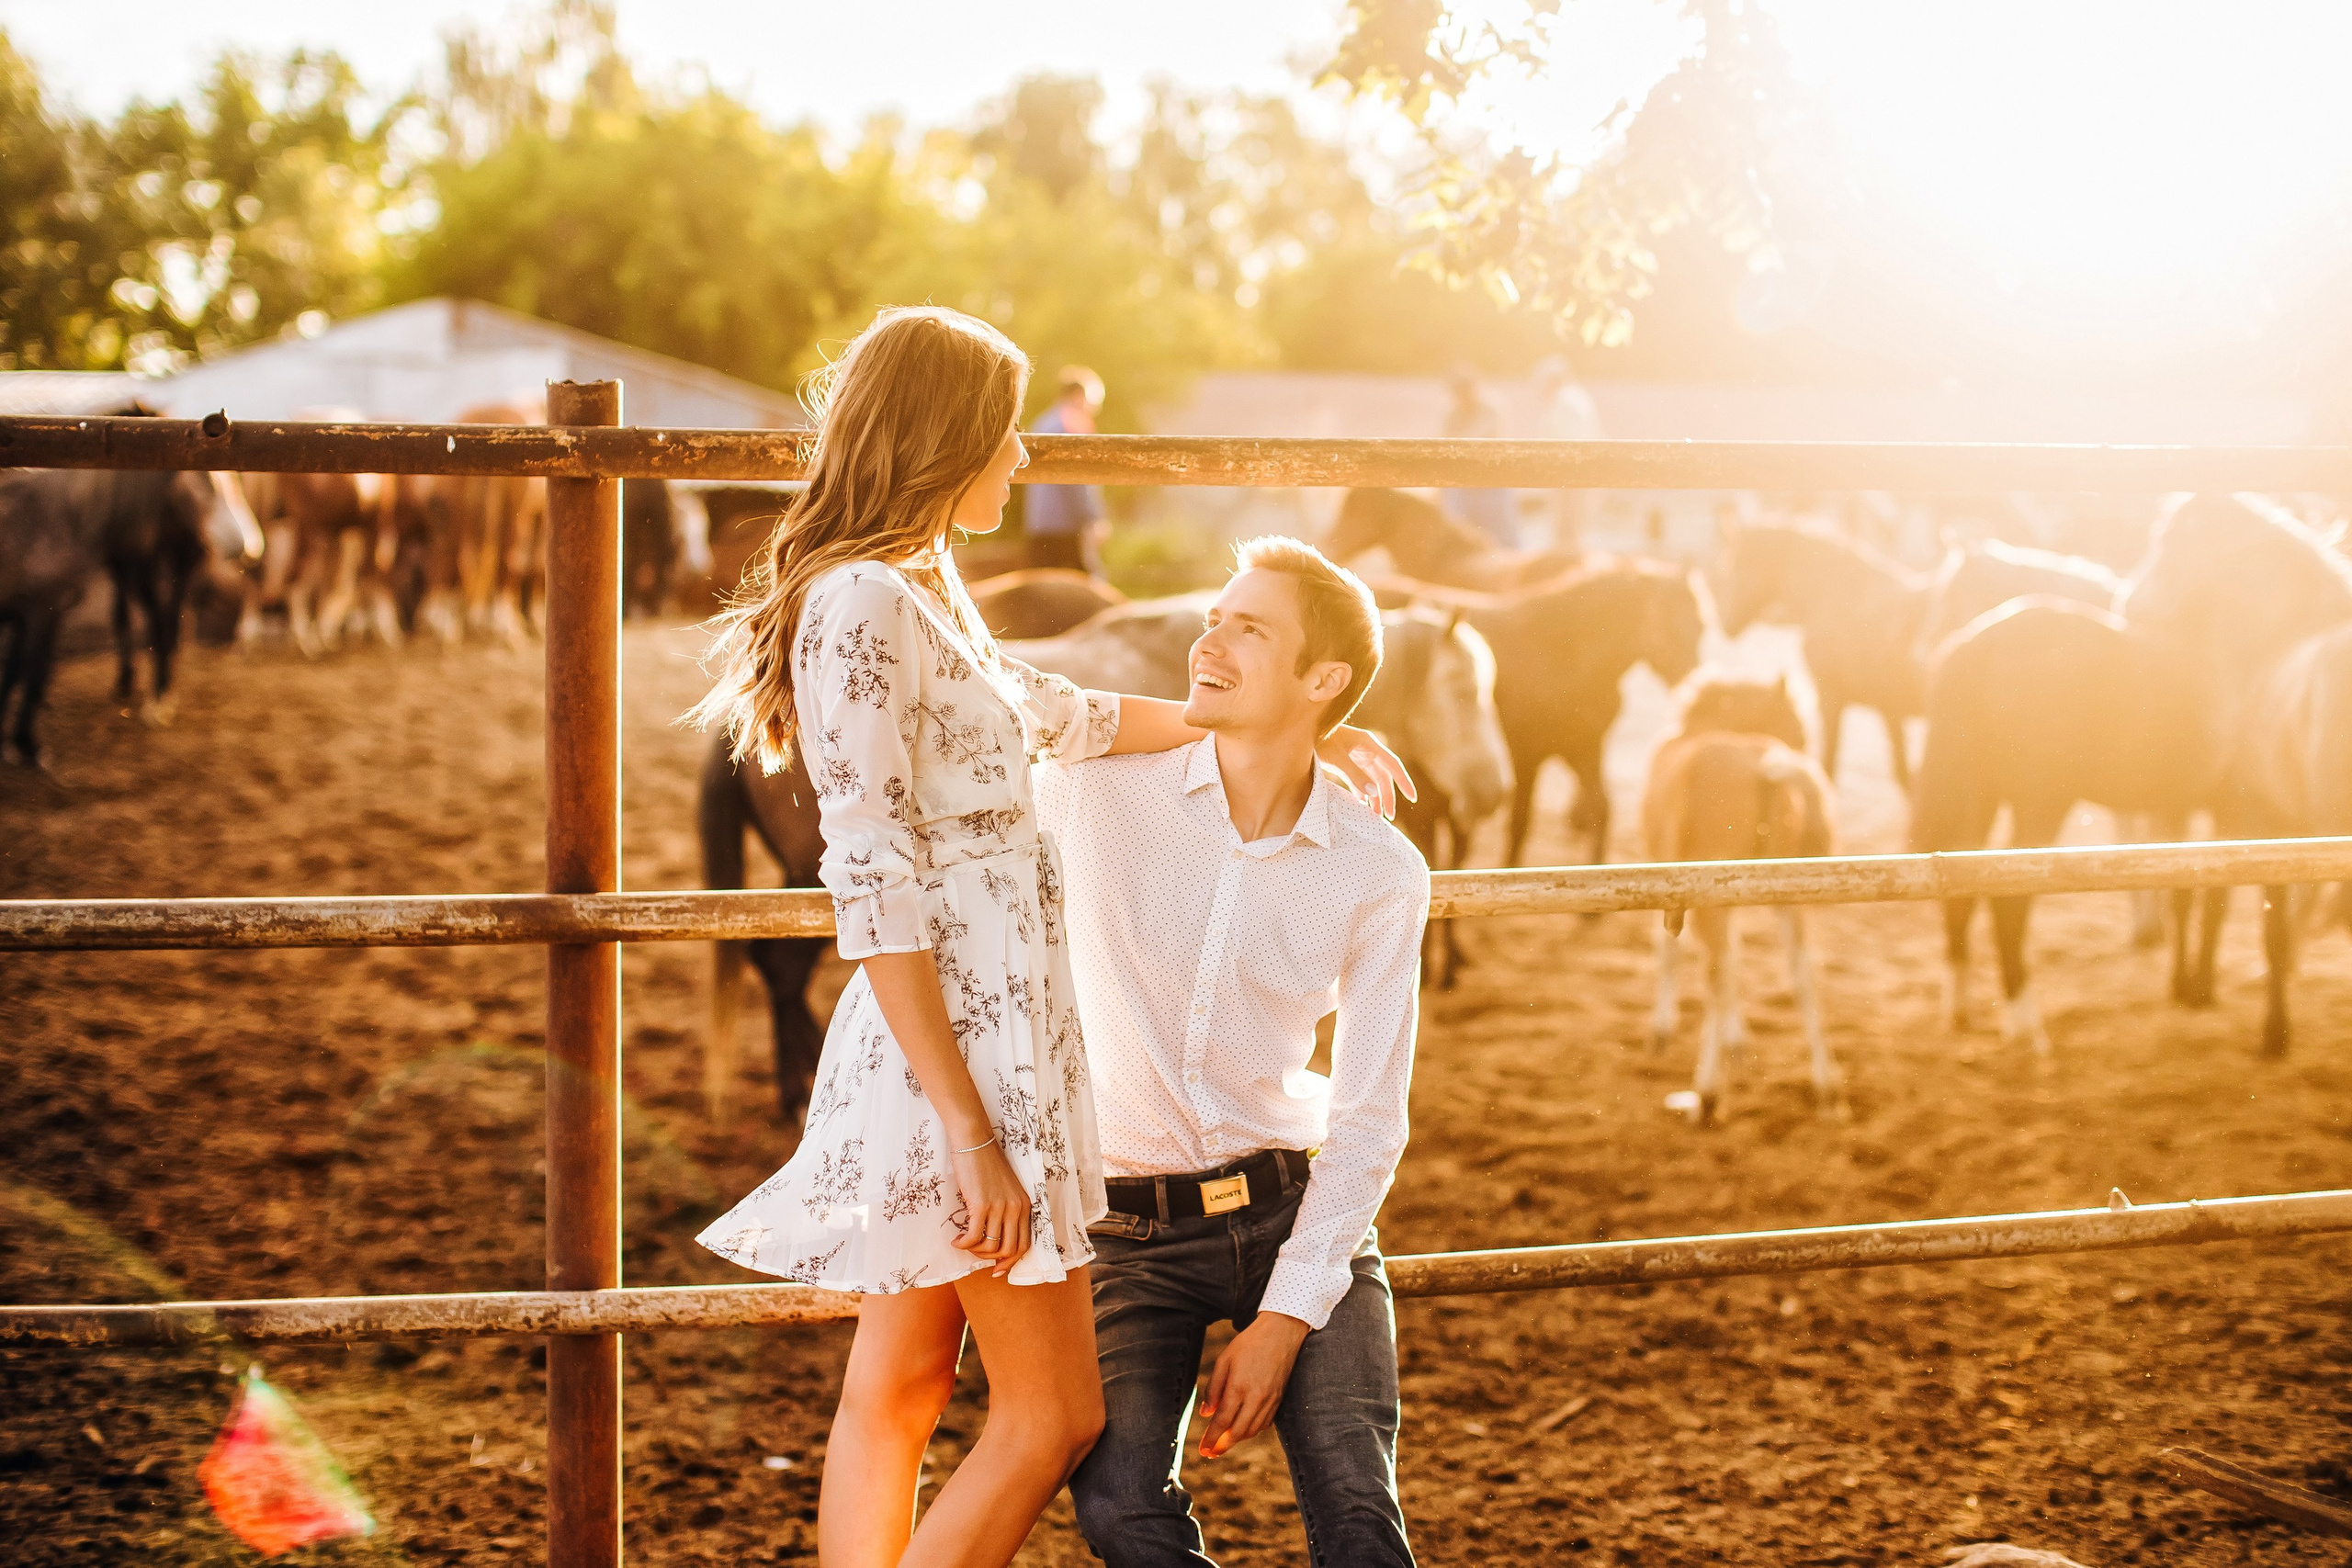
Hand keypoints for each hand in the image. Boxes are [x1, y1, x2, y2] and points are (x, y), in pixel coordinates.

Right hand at [948, 1137, 1031, 1277]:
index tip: (997, 1269)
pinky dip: (963, 1244)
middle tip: (976, 1256)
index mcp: (1024, 1205)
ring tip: (963, 1243)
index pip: (1024, 1244)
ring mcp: (999, 1207)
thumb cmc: (986, 1164)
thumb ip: (1006, 1210)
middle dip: (991, 1259)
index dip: (1011, 1261)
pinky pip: (973, 1237)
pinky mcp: (981, 1205)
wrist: (974, 1142)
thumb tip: (995, 1236)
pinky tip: (956, 1240)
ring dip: (974, 1251)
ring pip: (990, 1246)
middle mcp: (1016, 1208)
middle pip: (1009, 1250)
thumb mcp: (1005, 1189)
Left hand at [1198, 1312, 1310, 1457]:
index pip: (1222, 1421)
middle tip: (1210, 1453)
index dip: (1211, 1438)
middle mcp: (1256, 1398)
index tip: (1203, 1449)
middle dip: (1222, 1446)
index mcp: (1239, 1387)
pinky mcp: (1279, 1400)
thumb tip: (1206, 1413)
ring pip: (1251, 1431)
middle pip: (1237, 1432)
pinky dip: (1251, 1430)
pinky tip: (1242, 1428)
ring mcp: (1270, 1401)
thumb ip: (1213, 1388)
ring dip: (1236, 1440)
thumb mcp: (1224, 1360)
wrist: (1281, 1333)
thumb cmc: (1249, 1344)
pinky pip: (1264, 1424)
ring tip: (1223, 1442)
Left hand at [1317, 726, 1415, 819]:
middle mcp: (1365, 751)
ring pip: (1371, 781)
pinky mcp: (1345, 763)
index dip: (1404, 782)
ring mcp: (1355, 757)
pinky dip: (1361, 792)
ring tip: (1375, 816)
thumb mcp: (1338, 758)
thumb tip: (1374, 793)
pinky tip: (1363, 805)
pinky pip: (1358, 780)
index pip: (1392, 765)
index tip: (1412, 797)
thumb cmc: (1319, 739)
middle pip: (1383, 777)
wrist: (1300, 732)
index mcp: (1369, 744)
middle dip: (1387, 797)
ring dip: (1374, 797)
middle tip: (1389, 816)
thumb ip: (1355, 775)